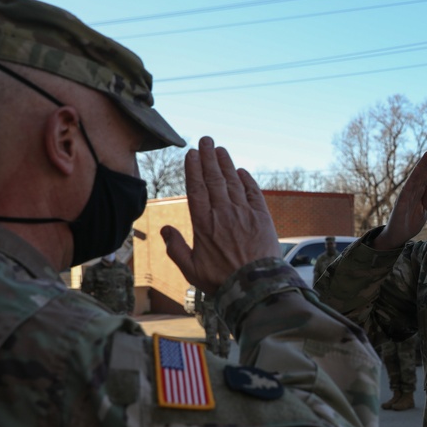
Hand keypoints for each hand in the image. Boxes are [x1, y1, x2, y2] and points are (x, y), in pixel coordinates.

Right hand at [161, 137, 278, 293]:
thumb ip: (176, 248)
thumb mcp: (191, 269)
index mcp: (203, 223)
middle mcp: (223, 213)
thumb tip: (164, 230)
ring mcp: (244, 213)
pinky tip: (242, 172)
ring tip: (220, 150)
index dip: (193, 169)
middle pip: (214, 179)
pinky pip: (253, 193)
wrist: (256, 286)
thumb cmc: (221, 280)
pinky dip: (247, 181)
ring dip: (226, 164)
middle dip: (209, 157)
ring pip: (233, 182)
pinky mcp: (262, 217)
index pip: (196, 188)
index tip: (191, 154)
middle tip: (206, 140)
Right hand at [373, 144, 426, 250]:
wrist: (396, 238)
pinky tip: (419, 172)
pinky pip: (407, 191)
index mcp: (417, 193)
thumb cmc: (408, 223)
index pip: (425, 175)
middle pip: (421, 174)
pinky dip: (413, 181)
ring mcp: (405, 198)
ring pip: (415, 179)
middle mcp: (411, 192)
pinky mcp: (400, 205)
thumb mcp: (424, 208)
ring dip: (421, 167)